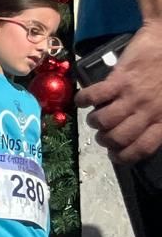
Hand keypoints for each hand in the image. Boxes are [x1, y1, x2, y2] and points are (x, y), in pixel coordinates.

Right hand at [80, 22, 161, 161]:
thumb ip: (161, 118)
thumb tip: (144, 133)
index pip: (141, 148)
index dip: (124, 157)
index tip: (114, 156)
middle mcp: (148, 111)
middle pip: (118, 138)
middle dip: (105, 141)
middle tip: (102, 136)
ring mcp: (132, 95)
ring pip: (104, 121)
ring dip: (94, 122)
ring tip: (94, 118)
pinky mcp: (119, 79)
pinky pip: (94, 97)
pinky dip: (83, 100)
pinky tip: (82, 100)